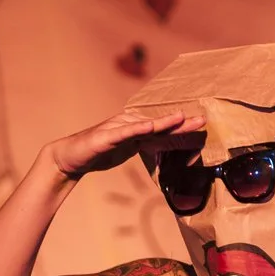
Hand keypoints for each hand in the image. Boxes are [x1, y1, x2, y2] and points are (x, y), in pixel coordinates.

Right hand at [43, 109, 205, 178]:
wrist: (70, 157)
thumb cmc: (100, 153)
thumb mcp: (129, 151)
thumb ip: (148, 147)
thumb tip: (169, 147)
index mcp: (137, 131)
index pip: (164, 132)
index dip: (184, 131)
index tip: (204, 130)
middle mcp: (130, 125)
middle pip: (160, 125)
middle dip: (182, 124)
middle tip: (203, 120)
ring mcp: (118, 130)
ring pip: (145, 126)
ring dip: (163, 122)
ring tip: (181, 118)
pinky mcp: (106, 137)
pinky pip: (124, 133)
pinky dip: (137, 128)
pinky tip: (149, 126)